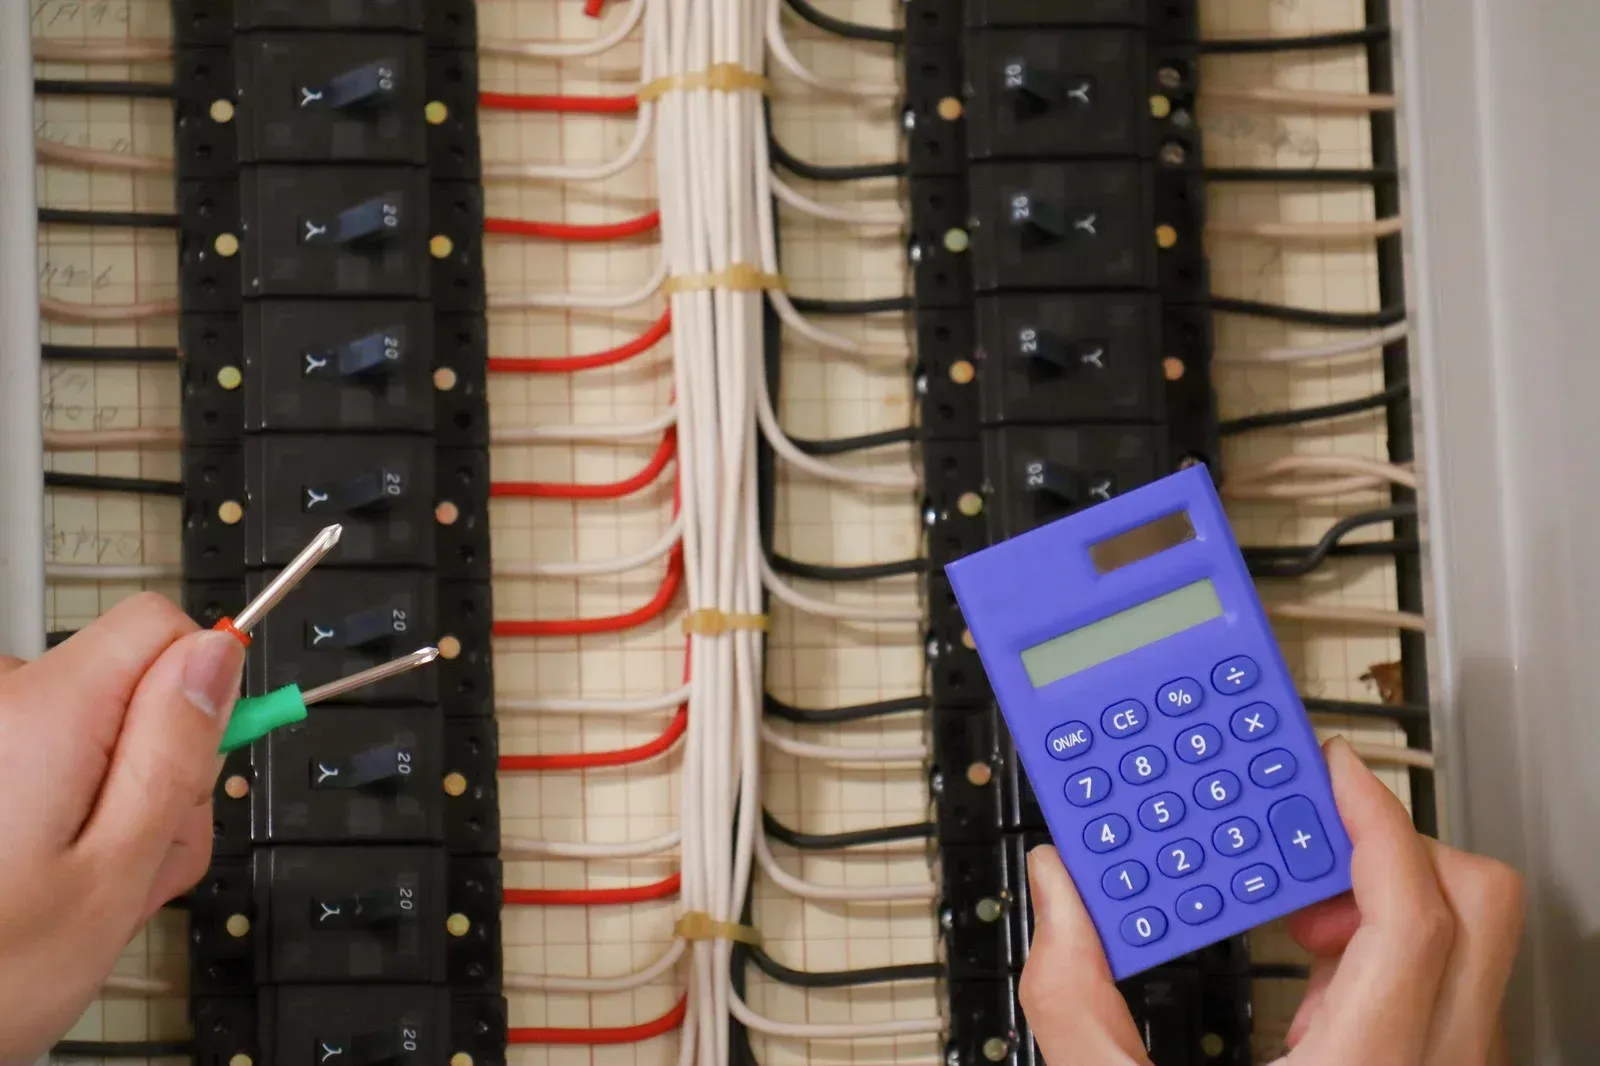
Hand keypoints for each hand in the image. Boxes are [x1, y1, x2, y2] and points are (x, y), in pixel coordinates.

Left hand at [0, 593, 244, 1062]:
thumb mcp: (115, 873)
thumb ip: (174, 754)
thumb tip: (215, 658)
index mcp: (38, 715)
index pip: (157, 626)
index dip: (201, 689)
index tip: (200, 760)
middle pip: (131, 688)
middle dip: (157, 771)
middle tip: (133, 865)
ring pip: (95, 732)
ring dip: (112, 805)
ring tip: (83, 887)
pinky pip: (45, 758)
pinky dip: (63, 813)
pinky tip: (48, 879)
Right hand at [1021, 736, 1523, 1065]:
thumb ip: (1076, 999)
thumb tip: (1059, 896)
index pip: (1415, 908)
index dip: (1375, 821)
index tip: (1328, 770)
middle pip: (1473, 909)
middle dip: (1392, 848)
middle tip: (1307, 835)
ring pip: (1470, 943)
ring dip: (1387, 897)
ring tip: (1298, 907)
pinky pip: (1443, 984)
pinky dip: (1385, 948)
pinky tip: (1312, 970)